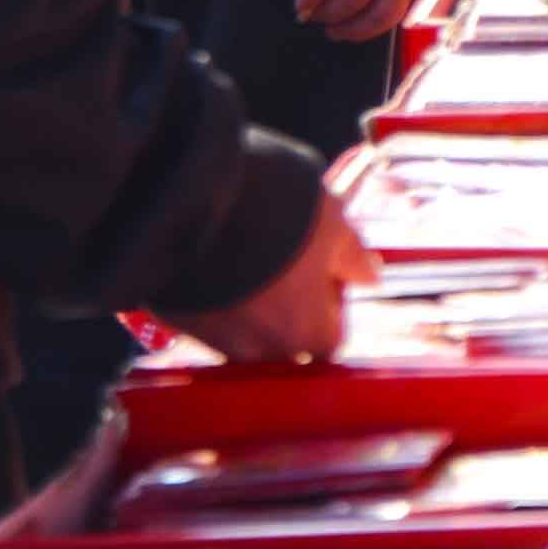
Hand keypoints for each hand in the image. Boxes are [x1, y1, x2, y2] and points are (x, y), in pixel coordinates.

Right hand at [176, 197, 378, 363]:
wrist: (192, 199)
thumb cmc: (275, 210)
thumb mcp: (330, 219)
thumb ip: (352, 254)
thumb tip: (369, 275)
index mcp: (307, 331)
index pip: (330, 337)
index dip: (329, 303)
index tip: (319, 268)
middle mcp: (262, 350)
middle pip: (286, 340)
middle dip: (287, 308)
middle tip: (281, 259)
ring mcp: (214, 341)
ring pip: (244, 332)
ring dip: (248, 304)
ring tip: (244, 252)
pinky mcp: (178, 323)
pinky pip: (205, 318)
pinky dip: (214, 298)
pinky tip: (213, 259)